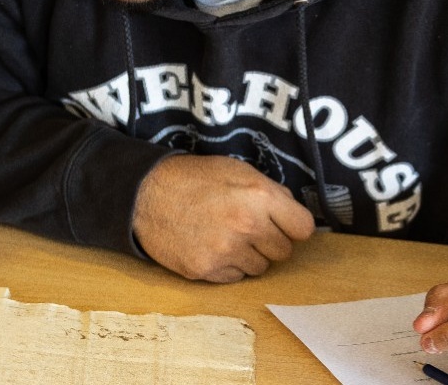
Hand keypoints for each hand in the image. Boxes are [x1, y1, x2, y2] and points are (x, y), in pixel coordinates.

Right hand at [132, 154, 315, 281]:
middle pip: (283, 252)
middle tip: (246, 229)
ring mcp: (226, 251)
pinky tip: (210, 247)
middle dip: (269, 241)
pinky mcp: (207, 270)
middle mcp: (247, 226)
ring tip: (224, 237)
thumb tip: (291, 214)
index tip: (282, 224)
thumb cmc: (192, 179)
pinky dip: (227, 266)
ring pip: (260, 268)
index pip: (303, 228)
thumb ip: (269, 191)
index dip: (292, 226)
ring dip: (248, 256)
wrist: (144, 195)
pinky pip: (235, 278)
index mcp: (259, 196)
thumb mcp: (236, 170)